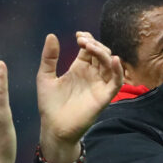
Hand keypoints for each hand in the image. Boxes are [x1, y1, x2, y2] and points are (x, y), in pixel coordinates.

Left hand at [37, 32, 122, 162]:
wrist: (53, 128)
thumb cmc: (49, 105)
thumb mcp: (45, 77)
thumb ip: (49, 57)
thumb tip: (51, 35)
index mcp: (79, 68)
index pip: (90, 48)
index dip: (87, 39)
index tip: (78, 36)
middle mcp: (92, 75)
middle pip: (101, 53)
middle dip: (94, 44)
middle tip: (82, 41)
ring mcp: (99, 85)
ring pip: (109, 64)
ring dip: (103, 52)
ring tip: (90, 47)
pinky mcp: (104, 97)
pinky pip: (116, 82)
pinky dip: (118, 70)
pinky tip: (113, 60)